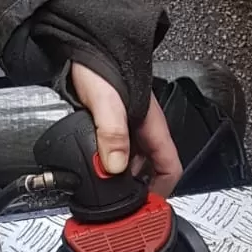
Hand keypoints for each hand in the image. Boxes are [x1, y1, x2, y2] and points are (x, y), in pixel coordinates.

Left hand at [71, 62, 182, 196]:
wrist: (81, 43)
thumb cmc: (99, 64)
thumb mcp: (107, 100)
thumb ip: (112, 133)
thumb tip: (114, 168)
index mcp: (152, 125)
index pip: (170, 167)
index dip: (162, 191)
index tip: (146, 209)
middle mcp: (142, 129)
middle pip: (149, 170)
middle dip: (136, 189)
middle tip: (118, 205)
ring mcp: (127, 128)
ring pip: (130, 163)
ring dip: (118, 178)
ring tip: (102, 190)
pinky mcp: (109, 125)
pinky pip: (114, 153)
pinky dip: (105, 165)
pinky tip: (91, 169)